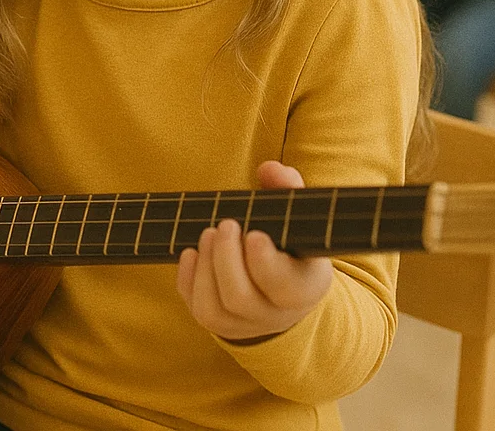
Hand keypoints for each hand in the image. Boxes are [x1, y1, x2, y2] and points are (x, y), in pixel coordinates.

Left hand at [176, 161, 333, 342]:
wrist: (285, 289)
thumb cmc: (290, 243)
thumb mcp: (298, 218)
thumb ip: (288, 189)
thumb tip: (269, 169)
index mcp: (305, 287)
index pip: (285, 286)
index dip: (265, 263)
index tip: (253, 234)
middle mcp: (276, 313)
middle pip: (241, 298)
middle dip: (225, 258)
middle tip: (225, 224)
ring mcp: (246, 324)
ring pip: (215, 310)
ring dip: (205, 268)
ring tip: (208, 233)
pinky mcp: (222, 325)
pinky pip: (198, 310)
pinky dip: (189, 280)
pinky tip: (191, 253)